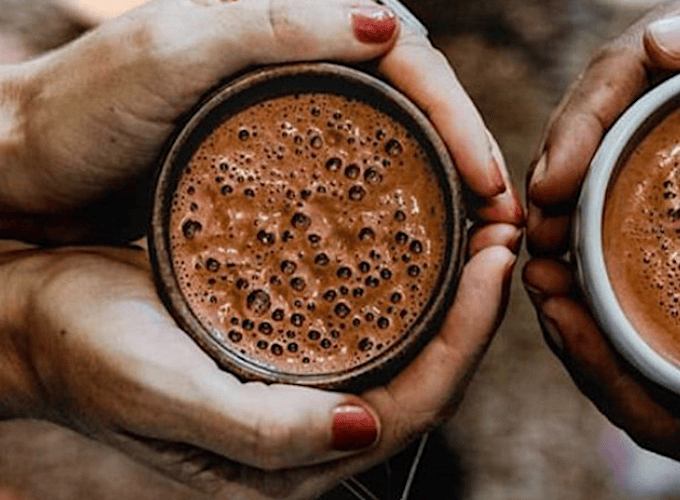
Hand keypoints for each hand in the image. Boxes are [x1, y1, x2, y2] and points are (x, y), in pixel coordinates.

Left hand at [0, 0, 521, 243]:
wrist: (17, 164)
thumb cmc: (78, 108)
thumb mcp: (170, 53)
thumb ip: (272, 26)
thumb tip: (386, 24)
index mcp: (292, 31)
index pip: (408, 63)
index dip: (459, 120)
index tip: (491, 186)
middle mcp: (303, 71)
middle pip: (415, 107)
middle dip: (468, 159)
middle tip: (502, 224)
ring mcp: (293, 124)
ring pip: (396, 147)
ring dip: (444, 192)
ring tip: (476, 244)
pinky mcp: (280, 170)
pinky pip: (358, 183)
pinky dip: (397, 214)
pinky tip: (414, 251)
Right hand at [0, 235, 515, 498]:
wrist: (32, 319)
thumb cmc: (86, 358)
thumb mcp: (161, 391)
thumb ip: (261, 429)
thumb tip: (364, 430)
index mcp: (297, 457)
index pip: (418, 405)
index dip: (468, 337)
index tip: (496, 262)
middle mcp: (317, 426)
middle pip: (430, 371)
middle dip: (478, 304)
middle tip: (506, 227)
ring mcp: (311, 384)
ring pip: (411, 340)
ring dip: (454, 284)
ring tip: (482, 220)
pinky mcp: (296, 343)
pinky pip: (376, 312)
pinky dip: (411, 272)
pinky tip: (424, 228)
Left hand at [524, 236, 679, 497]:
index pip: (647, 416)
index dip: (593, 368)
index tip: (556, 307)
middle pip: (629, 375)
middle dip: (574, 326)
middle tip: (537, 264)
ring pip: (641, 337)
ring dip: (592, 294)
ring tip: (555, 243)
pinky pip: (672, 301)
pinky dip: (631, 270)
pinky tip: (610, 228)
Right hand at [527, 0, 679, 256]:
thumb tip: (657, 43)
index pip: (618, 70)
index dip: (574, 125)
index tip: (550, 186)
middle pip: (599, 117)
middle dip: (555, 172)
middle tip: (536, 236)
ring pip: (610, 158)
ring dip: (569, 207)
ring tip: (549, 261)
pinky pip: (643, 191)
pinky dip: (609, 226)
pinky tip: (594, 266)